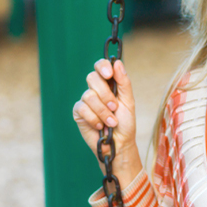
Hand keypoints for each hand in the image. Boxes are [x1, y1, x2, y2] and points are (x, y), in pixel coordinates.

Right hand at [72, 59, 142, 180]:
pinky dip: (95, 118)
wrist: (119, 143)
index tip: (109, 74)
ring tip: (112, 122)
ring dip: (103, 111)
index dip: (102, 66)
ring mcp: (86, 101)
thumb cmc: (125, 123)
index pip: (100, 66)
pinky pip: (82, 109)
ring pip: (88, 95)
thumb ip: (124, 82)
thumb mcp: (128, 101)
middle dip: (105, 94)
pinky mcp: (78, 113)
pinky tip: (101, 126)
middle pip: (92, 78)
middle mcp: (96, 90)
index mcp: (109, 84)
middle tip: (115, 107)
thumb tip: (117, 62)